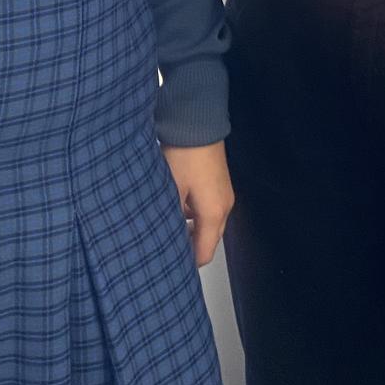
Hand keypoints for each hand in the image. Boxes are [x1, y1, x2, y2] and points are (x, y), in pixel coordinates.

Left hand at [162, 141, 235, 267]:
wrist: (197, 120)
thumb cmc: (183, 153)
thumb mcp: (170, 189)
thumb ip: (169, 217)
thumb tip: (161, 236)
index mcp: (213, 213)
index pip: (203, 253)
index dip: (186, 263)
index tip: (167, 264)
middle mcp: (224, 207)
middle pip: (209, 240)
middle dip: (188, 246)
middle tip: (163, 246)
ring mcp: (224, 194)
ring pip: (208, 224)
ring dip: (190, 229)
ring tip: (165, 226)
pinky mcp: (219, 183)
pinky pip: (208, 209)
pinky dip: (194, 214)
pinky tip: (175, 206)